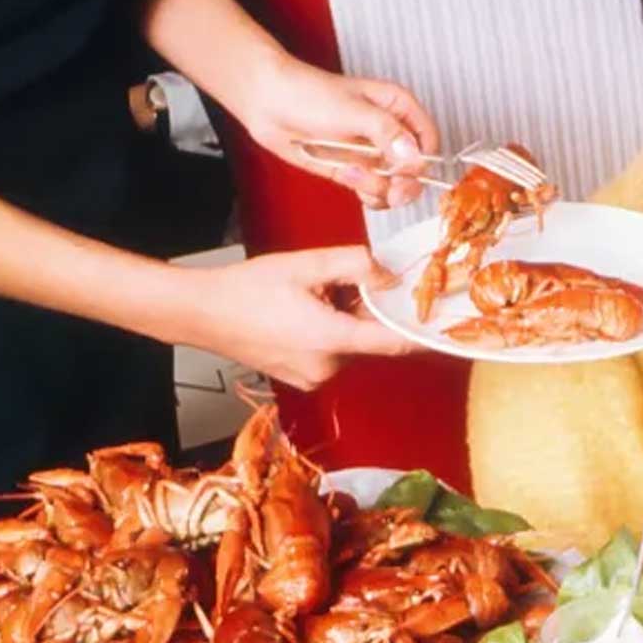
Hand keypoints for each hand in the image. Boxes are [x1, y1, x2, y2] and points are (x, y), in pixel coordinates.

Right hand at [181, 245, 411, 390]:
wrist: (201, 314)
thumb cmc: (247, 289)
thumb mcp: (306, 264)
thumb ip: (356, 265)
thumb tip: (388, 276)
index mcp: (330, 340)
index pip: (392, 343)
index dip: (420, 333)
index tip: (440, 323)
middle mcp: (325, 367)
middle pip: (368, 337)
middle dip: (364, 309)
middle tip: (338, 282)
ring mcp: (311, 377)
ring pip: (348, 343)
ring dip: (343, 318)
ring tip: (310, 295)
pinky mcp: (300, 377)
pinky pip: (330, 352)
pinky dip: (327, 330)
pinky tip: (301, 310)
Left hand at [238, 53, 439, 206]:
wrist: (269, 104)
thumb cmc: (308, 93)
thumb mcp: (354, 110)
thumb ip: (388, 133)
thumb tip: (414, 156)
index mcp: (398, 108)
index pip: (428, 141)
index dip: (422, 160)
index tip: (406, 170)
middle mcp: (389, 133)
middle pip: (416, 170)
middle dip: (404, 184)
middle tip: (391, 190)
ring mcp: (371, 154)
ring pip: (395, 186)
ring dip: (377, 188)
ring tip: (352, 173)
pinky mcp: (353, 170)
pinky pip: (373, 192)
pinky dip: (365, 193)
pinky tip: (345, 176)